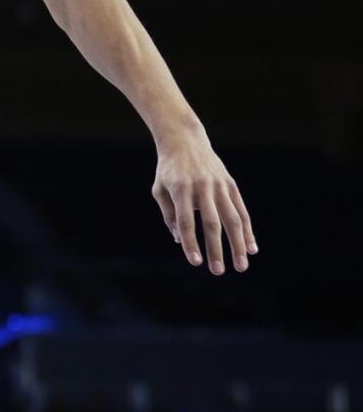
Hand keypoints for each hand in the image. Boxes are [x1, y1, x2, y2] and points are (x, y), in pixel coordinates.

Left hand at [152, 123, 256, 274]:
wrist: (184, 140)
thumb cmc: (168, 169)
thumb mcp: (159, 190)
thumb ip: (169, 216)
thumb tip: (181, 241)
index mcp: (181, 189)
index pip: (186, 221)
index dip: (191, 243)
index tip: (195, 262)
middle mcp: (203, 187)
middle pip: (212, 223)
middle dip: (216, 249)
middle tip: (217, 271)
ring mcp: (219, 185)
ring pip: (232, 218)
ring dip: (238, 244)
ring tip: (241, 266)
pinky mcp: (231, 184)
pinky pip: (241, 210)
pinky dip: (247, 230)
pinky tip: (251, 248)